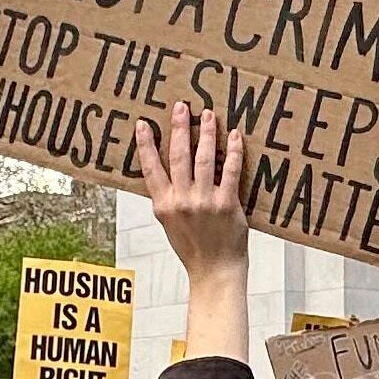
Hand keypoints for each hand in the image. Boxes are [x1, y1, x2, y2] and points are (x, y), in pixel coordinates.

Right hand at [136, 100, 247, 365]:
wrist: (214, 271)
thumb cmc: (192, 249)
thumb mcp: (170, 225)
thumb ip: (167, 199)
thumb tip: (163, 173)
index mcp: (163, 205)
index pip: (150, 168)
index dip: (146, 144)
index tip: (143, 123)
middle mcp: (181, 200)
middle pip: (178, 156)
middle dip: (179, 128)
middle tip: (181, 107)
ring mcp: (204, 201)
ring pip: (203, 158)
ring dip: (206, 133)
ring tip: (208, 115)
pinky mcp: (227, 204)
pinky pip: (230, 170)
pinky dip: (232, 151)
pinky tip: (234, 136)